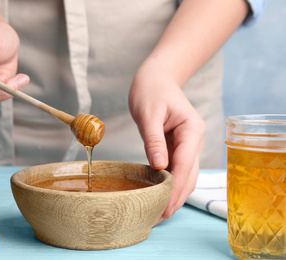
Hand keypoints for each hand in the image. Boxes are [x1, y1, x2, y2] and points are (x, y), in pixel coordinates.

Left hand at [129, 59, 204, 222]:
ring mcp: (187, 144)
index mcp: (192, 130)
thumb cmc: (151, 90)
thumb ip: (154, 140)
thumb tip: (159, 167)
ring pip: (185, 175)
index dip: (175, 188)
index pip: (185, 164)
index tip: (164, 208)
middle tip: (159, 218)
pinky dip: (169, 184)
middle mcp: (193, 140)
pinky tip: (159, 195)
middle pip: (188, 175)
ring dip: (174, 194)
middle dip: (176, 198)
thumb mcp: (149, 113)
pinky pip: (176, 169)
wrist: (156, 78)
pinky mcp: (177, 147)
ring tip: (159, 213)